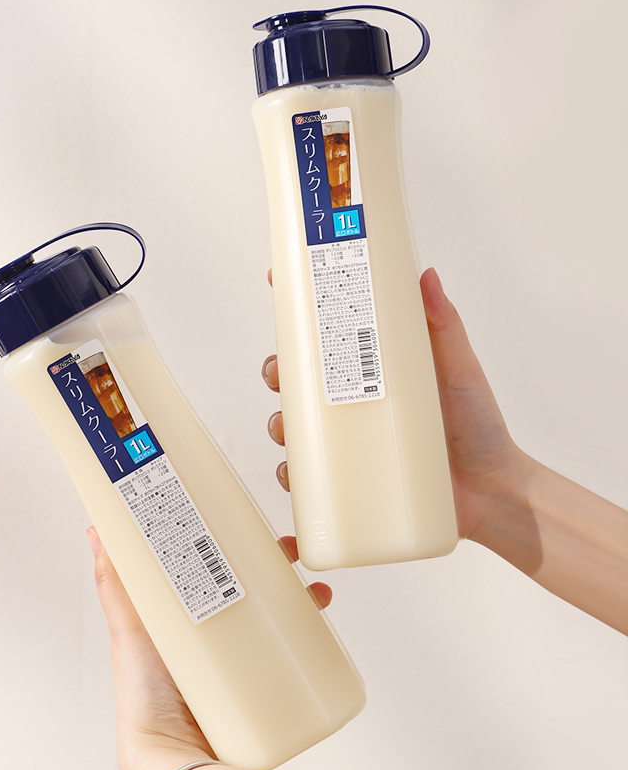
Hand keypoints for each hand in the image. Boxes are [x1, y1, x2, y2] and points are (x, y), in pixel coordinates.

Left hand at [87, 527, 331, 769]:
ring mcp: (240, 658)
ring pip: (277, 617)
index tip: (250, 524)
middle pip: (253, 587)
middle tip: (290, 550)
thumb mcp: (129, 629)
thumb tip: (99, 532)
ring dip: (301, 597)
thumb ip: (114, 584)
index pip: (216, 566)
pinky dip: (311, 638)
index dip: (237, 544)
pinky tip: (320, 624)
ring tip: (316, 590)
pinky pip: (290, 655)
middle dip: (276, 564)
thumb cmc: (142, 699)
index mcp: (187, 615)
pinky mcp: (260, 682)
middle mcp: (216, 634)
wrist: (172, 757)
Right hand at [262, 268, 627, 631]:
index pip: (330, 338)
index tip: (278, 286)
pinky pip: (311, 479)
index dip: (299, 316)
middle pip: (300, 383)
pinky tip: (294, 473)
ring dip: (280, 425)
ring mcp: (354, 443)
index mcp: (377, 373)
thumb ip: (444, 324)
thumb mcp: (460, 369)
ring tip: (286, 430)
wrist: (493, 492)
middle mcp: (358, 405)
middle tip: (279, 374)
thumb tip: (427, 276)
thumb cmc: (480, 428)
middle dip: (277, 374)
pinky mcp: (354, 480)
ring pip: (297, 430)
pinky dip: (293, 476)